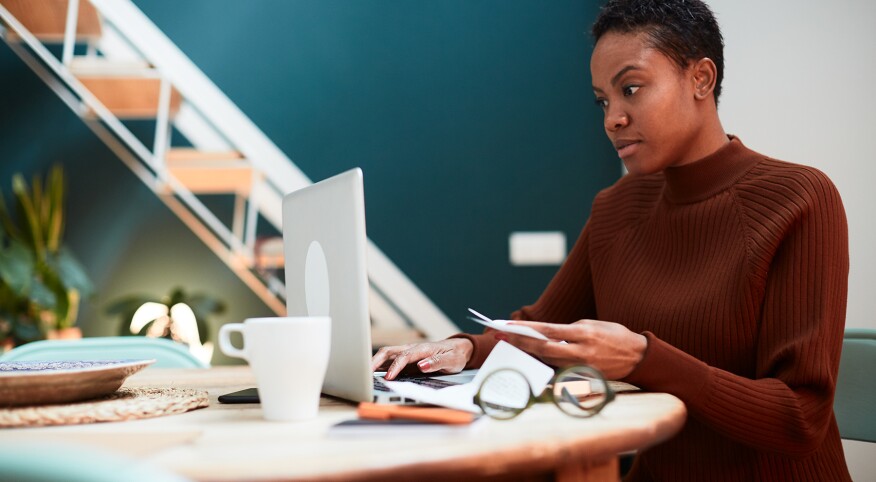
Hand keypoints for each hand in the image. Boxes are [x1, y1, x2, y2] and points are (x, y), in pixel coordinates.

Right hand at [370, 338, 473, 379]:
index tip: (388, 378)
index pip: (404, 357)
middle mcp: (412, 349)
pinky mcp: (407, 358)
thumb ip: (437, 362)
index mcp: (422, 349)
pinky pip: (391, 361)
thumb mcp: (451, 360)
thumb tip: (422, 365)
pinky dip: (381, 366)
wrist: (459, 348)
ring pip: (387, 355)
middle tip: (365, 373)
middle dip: (375, 361)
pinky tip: (375, 374)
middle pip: (389, 352)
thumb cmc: (454, 355)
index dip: (394, 368)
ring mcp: (408, 353)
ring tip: (365, 374)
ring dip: (375, 363)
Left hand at [497, 319, 646, 379]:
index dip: (526, 329)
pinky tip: (530, 358)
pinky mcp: (583, 377)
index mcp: (583, 333)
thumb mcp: (593, 325)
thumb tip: (547, 334)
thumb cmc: (615, 336)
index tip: (508, 326)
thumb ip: (569, 330)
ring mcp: (581, 366)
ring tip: (511, 344)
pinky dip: (544, 362)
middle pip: (543, 348)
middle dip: (520, 342)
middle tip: (502, 336)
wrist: (638, 357)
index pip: (548, 331)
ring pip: (548, 360)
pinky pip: (558, 369)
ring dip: (528, 353)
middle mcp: (580, 351)